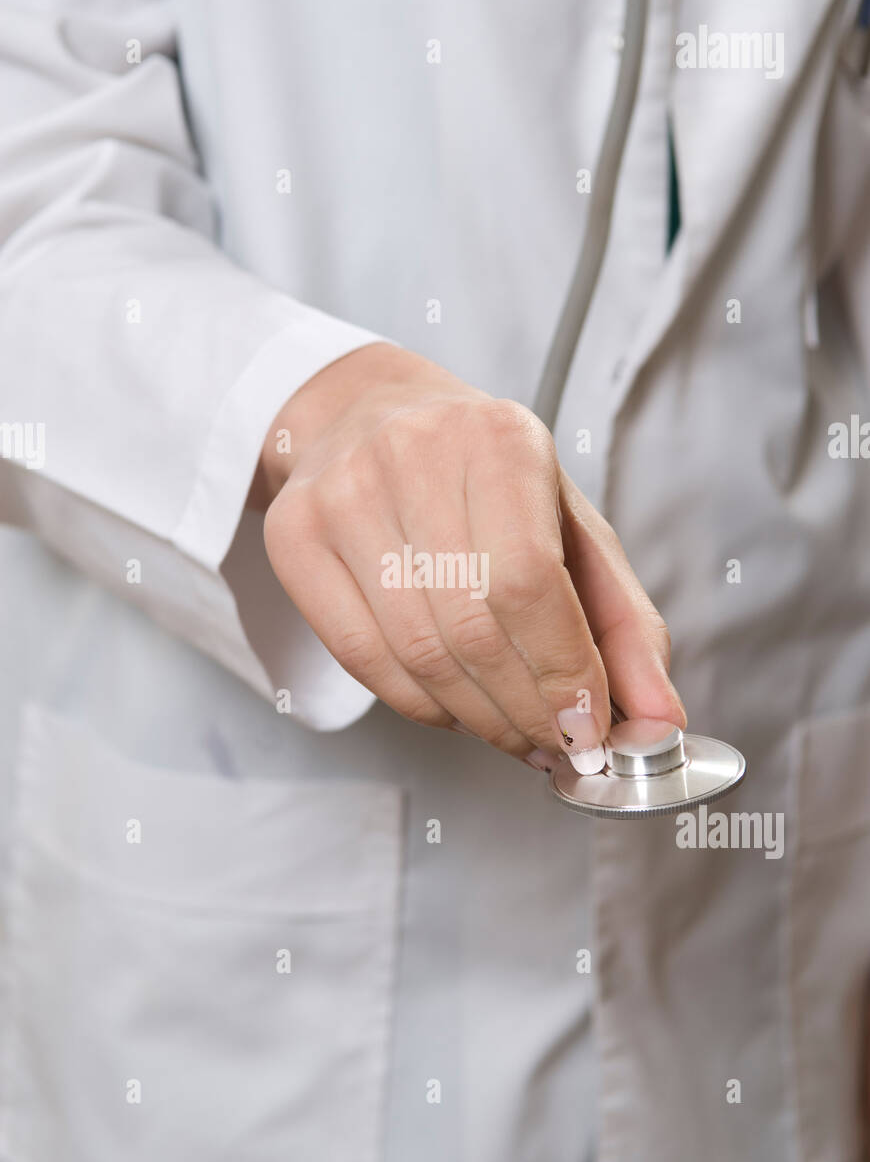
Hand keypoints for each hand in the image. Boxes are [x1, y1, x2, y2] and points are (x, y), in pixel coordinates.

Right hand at [255, 342, 684, 767]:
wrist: (368, 417)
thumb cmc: (482, 479)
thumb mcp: (569, 528)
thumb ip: (623, 624)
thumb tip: (661, 718)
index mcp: (500, 441)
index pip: (530, 582)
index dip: (562, 673)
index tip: (590, 729)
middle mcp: (413, 456)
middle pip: (472, 628)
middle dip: (525, 710)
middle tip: (557, 745)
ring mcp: (341, 495)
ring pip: (416, 653)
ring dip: (478, 718)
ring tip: (515, 734)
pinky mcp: (293, 536)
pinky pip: (362, 657)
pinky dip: (420, 705)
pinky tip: (456, 709)